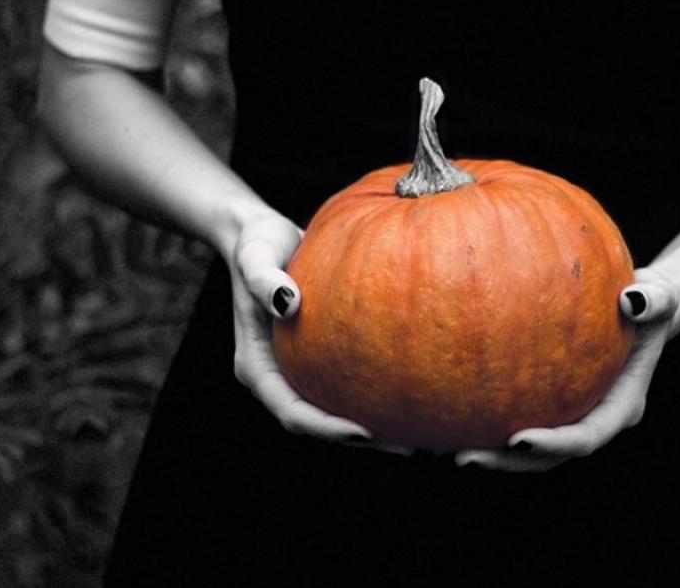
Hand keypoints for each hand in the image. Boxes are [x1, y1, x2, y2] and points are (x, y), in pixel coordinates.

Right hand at [227, 212, 409, 454]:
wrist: (261, 235)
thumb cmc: (256, 244)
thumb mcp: (254, 256)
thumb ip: (263, 279)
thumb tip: (289, 303)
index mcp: (257, 367)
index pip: (292, 412)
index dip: (326, 428)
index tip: (364, 432)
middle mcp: (279, 376)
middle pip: (320, 422)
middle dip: (362, 438)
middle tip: (411, 445)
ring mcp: (299, 369)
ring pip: (338, 408)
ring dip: (377, 424)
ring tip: (424, 431)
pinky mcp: (320, 357)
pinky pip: (351, 382)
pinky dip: (378, 391)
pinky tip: (418, 391)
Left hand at [453, 267, 678, 472]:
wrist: (639, 307)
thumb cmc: (649, 299)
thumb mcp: (660, 294)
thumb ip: (653, 299)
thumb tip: (632, 301)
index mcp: (620, 407)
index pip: (585, 437)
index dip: (553, 445)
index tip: (518, 440)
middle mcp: (592, 419)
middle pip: (548, 457)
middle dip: (508, 462)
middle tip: (466, 457)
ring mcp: (569, 415)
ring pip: (527, 448)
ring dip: (489, 451)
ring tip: (443, 447)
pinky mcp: (548, 403)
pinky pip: (514, 415)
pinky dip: (483, 419)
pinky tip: (444, 412)